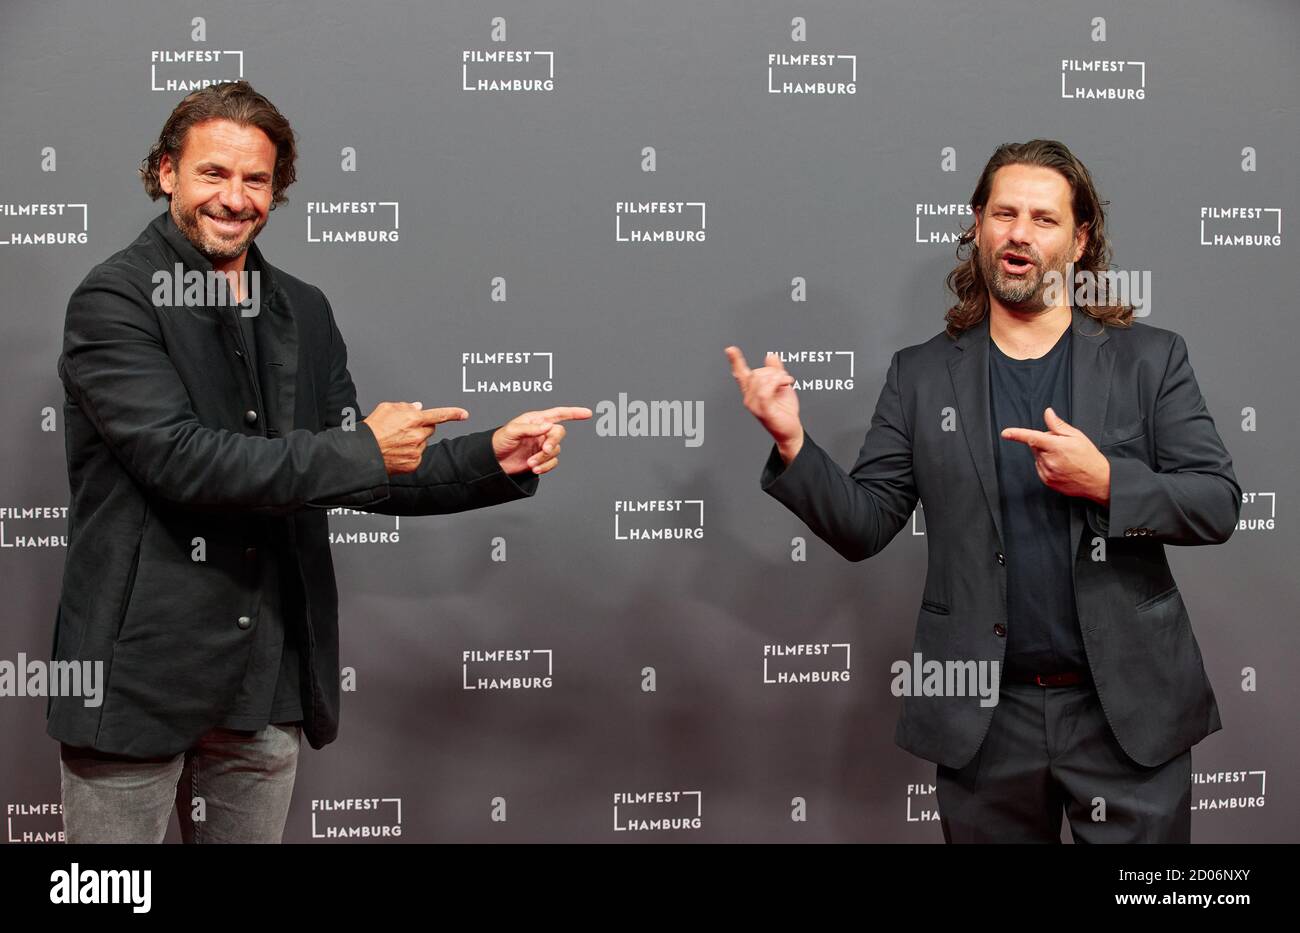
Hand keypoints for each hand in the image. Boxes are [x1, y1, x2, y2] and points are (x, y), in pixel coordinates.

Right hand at [363, 402, 467, 475]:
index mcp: (413, 419)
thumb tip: (418, 407)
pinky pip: (418, 455)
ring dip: (415, 440)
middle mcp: (417, 435)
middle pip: (430, 428)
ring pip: (423, 442)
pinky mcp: (414, 463)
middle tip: (405, 429)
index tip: (464, 414)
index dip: (453, 413)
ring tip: (397, 441)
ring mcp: (416, 450)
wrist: (363, 453)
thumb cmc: (372, 430)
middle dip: (422, 427)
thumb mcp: (386, 408)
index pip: (438, 415)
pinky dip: (411, 453)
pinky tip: (398, 451)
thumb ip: (405, 406)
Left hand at [492, 406, 592, 475]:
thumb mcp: (512, 431)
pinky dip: (545, 466)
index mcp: (536, 420)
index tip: (587, 413)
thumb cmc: (499, 441)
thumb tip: (547, 426)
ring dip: (544, 458)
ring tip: (530, 463)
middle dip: (553, 442)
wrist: (492, 462)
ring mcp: (541, 446)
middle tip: (545, 449)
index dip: (574, 413)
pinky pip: (552, 463)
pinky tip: (534, 468)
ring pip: (555, 450)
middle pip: (559, 433)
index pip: (558, 414)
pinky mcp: (540, 459)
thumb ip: (531, 428)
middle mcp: (541, 432)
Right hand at [725, 346, 803, 462]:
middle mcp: (750, 398)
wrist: (790, 430)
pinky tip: (785, 384)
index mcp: (752, 391)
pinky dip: (776, 383)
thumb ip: (775, 370)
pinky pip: (764, 391)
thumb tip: (770, 356)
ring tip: (787, 382)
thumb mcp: (781, 385)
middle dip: (773, 371)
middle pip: (756, 373)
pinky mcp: (763, 411)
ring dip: (778, 376)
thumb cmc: (784, 411)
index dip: (735, 361)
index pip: (741, 374)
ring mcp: (754, 405)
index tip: (730, 350)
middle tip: (785, 378)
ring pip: (760, 379)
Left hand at [1000, 407, 1110, 504]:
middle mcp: (1049, 460)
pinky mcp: (1047, 481)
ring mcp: (1047, 472)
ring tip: (1064, 458)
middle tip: (1061, 446)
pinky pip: (1040, 468)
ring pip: (1038, 457)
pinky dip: (1047, 465)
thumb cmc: (1089, 457)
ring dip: (1046, 454)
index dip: (1017, 434)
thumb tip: (1048, 414)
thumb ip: (1058, 425)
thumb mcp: (1076, 436)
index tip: (1006, 433)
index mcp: (1056, 447)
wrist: (1098, 480)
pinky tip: (1061, 466)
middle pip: (1035, 446)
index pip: (1032, 438)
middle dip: (1044, 442)